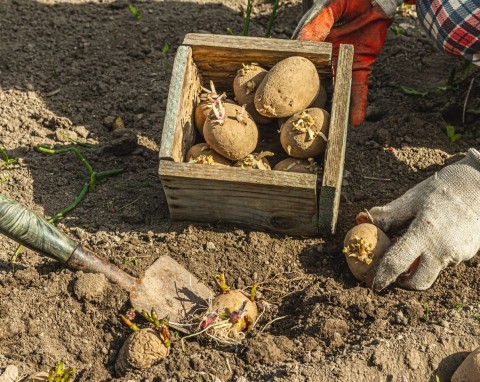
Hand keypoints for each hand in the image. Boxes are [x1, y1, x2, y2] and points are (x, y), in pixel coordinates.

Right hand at [293, 0, 392, 125]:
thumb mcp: (331, 7)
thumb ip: (318, 22)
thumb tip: (302, 43)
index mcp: (310, 44)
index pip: (296, 64)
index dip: (287, 80)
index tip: (279, 97)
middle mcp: (323, 60)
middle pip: (313, 85)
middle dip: (306, 104)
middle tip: (297, 123)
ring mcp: (341, 66)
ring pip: (334, 91)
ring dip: (331, 109)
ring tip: (324, 130)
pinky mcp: (360, 68)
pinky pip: (358, 89)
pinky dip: (358, 104)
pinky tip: (355, 121)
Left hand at [356, 149, 479, 290]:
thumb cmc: (442, 189)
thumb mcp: (412, 199)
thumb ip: (388, 215)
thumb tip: (363, 220)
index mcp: (425, 234)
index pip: (398, 263)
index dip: (383, 276)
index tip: (374, 284)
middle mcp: (443, 249)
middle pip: (419, 281)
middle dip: (403, 282)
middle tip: (392, 273)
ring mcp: (458, 254)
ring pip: (433, 271)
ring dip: (419, 267)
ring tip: (411, 249)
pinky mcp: (468, 253)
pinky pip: (445, 261)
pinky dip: (433, 256)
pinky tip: (431, 239)